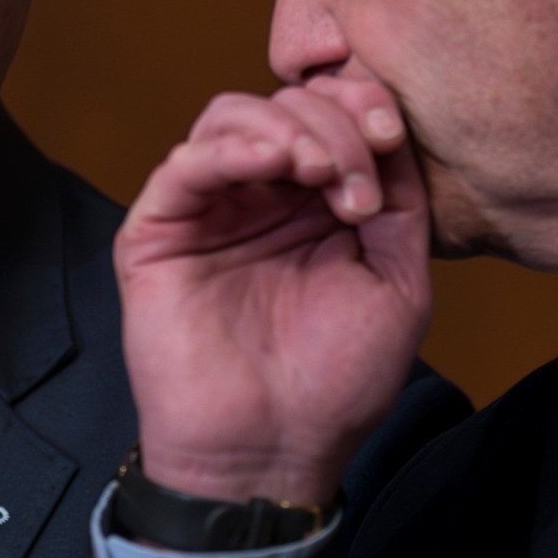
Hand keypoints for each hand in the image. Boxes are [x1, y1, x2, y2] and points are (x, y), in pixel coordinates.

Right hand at [117, 75, 433, 508]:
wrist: (272, 452)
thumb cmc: (333, 383)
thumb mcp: (397, 283)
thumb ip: (399, 205)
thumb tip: (392, 132)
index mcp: (315, 205)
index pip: (332, 116)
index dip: (362, 106)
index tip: (391, 135)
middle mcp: (260, 198)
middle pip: (285, 105)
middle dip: (333, 124)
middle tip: (355, 182)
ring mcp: (208, 212)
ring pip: (231, 117)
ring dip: (285, 127)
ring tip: (318, 171)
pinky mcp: (158, 233)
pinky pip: (184, 164)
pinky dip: (231, 149)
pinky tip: (274, 167)